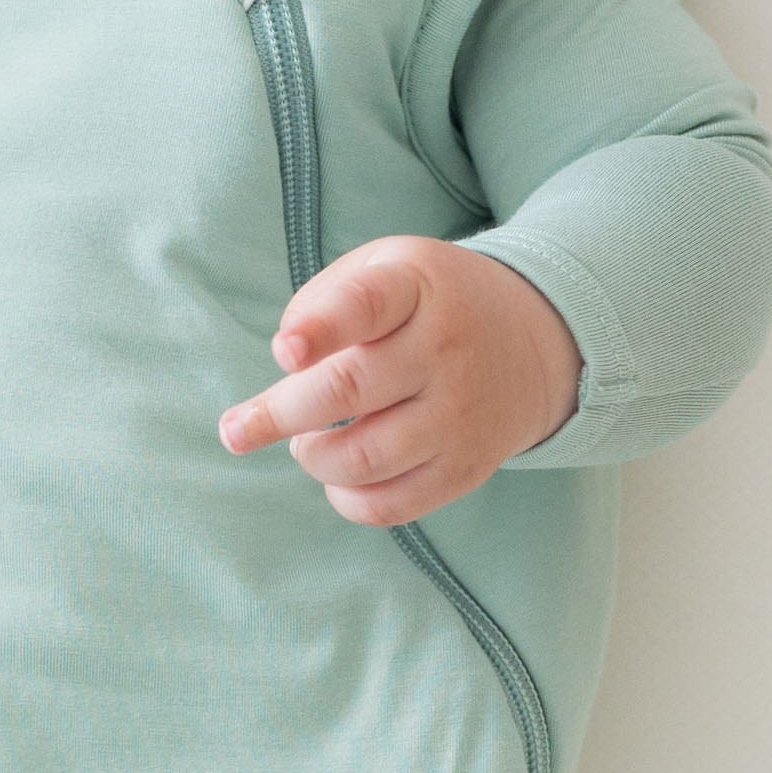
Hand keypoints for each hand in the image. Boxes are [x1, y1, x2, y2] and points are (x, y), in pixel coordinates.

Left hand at [217, 235, 581, 525]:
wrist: (535, 341)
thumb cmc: (429, 302)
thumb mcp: (387, 267)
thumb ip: (325, 300)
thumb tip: (285, 362)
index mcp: (417, 287)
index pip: (365, 306)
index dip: (320, 329)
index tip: (284, 352)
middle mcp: (445, 350)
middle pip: (347, 390)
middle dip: (278, 414)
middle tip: (236, 428)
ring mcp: (459, 414)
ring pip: (362, 458)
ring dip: (312, 456)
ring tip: (306, 440)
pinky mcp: (465, 468)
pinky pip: (390, 505)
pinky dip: (346, 499)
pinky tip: (337, 475)